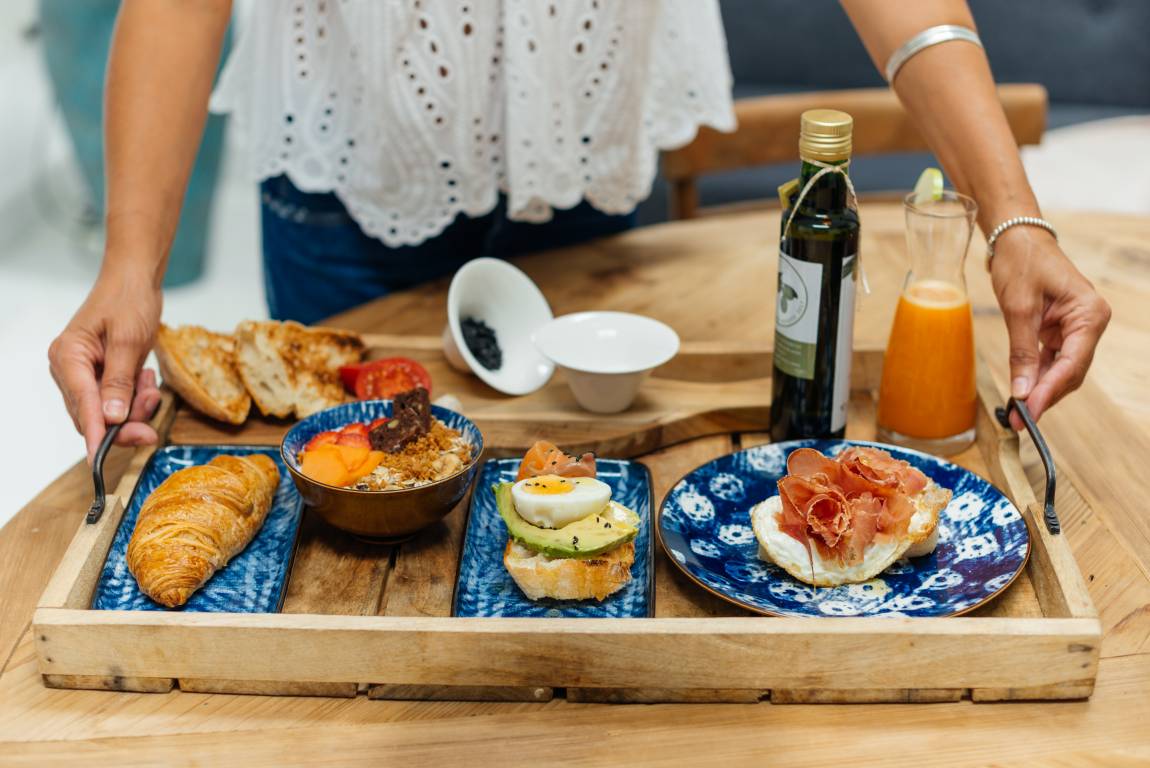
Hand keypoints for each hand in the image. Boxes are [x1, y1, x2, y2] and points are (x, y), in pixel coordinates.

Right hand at [49, 270, 162, 461]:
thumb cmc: (129, 300)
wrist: (136, 278)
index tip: (101, 458)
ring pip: (108, 410)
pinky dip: (136, 396)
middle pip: (93, 414)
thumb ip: (119, 382)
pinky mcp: (101, 374)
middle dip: (126, 420)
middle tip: (152, 415)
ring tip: (152, 385)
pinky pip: (117, 398)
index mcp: (67, 357)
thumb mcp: (128, 341)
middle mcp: (69, 368)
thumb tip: (112, 418)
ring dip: (135, 406)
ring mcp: (84, 372)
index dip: (96, 433)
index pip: (82, 406)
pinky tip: (147, 379)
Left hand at [990, 226, 1110, 427]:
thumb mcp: (1018, 308)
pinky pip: (1051, 361)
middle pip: (1071, 372)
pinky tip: (1021, 394)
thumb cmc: (1022, 262)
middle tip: (1019, 421)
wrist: (1016, 239)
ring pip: (1061, 370)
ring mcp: (1076, 328)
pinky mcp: (1060, 331)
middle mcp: (1089, 323)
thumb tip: (1022, 392)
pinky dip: (1036, 377)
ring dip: (1040, 391)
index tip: (1029, 412)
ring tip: (1016, 414)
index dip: (1050, 391)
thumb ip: (1022, 352)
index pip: (1073, 363)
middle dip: (1045, 396)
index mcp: (1089, 314)